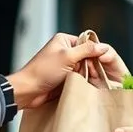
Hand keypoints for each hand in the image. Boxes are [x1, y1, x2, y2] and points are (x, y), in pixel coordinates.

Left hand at [7, 32, 126, 108]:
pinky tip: (85, 86)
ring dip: (86, 75)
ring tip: (88, 81)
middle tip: (94, 74)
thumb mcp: (67, 57)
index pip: (87, 43)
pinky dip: (82, 82)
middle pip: (87, 57)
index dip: (94, 52)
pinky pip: (78, 78)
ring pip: (84, 69)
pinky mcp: (64, 77)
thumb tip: (103, 47)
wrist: (28, 91)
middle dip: (91, 66)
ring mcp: (64, 65)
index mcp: (64, 40)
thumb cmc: (42, 71)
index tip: (100, 62)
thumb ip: (87, 50)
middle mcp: (64, 51)